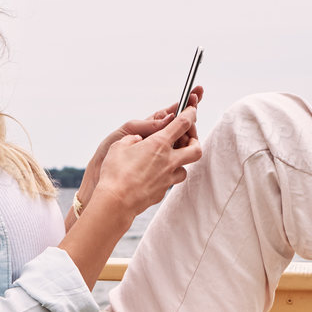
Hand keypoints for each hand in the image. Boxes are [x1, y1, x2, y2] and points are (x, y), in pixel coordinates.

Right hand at [90, 105, 202, 221]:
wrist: (117, 202)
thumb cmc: (115, 173)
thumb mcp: (119, 146)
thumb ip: (132, 139)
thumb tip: (137, 140)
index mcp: (159, 144)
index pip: (183, 124)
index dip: (190, 113)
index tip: (192, 109)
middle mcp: (168, 161)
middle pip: (196, 149)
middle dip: (195, 142)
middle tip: (187, 140)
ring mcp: (167, 178)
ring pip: (185, 169)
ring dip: (181, 162)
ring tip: (169, 160)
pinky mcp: (162, 192)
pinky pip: (171, 182)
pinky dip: (168, 176)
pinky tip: (156, 175)